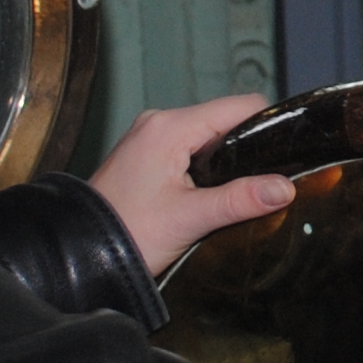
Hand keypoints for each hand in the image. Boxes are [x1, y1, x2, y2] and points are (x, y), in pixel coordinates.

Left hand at [87, 95, 286, 276]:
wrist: (79, 256)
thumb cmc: (124, 235)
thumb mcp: (190, 219)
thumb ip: (241, 200)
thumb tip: (282, 187)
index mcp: (169, 127)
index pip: (239, 106)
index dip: (266, 126)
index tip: (283, 154)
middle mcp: (157, 124)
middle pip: (224, 121)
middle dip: (245, 150)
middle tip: (255, 186)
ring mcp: (148, 138)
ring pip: (207, 137)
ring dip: (223, 162)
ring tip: (228, 195)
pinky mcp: (144, 156)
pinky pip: (188, 150)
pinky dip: (204, 168)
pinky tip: (204, 196)